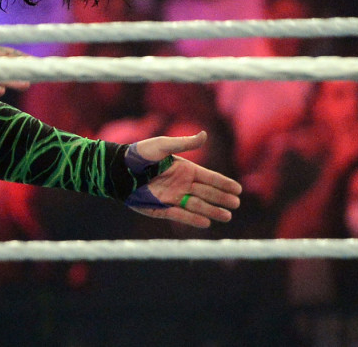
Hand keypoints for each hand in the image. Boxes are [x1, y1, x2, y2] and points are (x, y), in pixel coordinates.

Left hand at [126, 131, 242, 227]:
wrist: (118, 170)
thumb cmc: (139, 154)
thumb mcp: (163, 145)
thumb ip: (184, 143)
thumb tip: (205, 135)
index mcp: (184, 169)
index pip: (209, 178)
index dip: (224, 184)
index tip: (238, 190)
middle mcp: (181, 184)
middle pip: (207, 193)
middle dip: (222, 199)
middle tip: (236, 205)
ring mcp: (172, 197)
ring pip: (196, 206)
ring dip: (212, 211)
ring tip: (227, 217)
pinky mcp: (161, 208)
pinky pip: (179, 215)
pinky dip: (192, 219)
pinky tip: (206, 222)